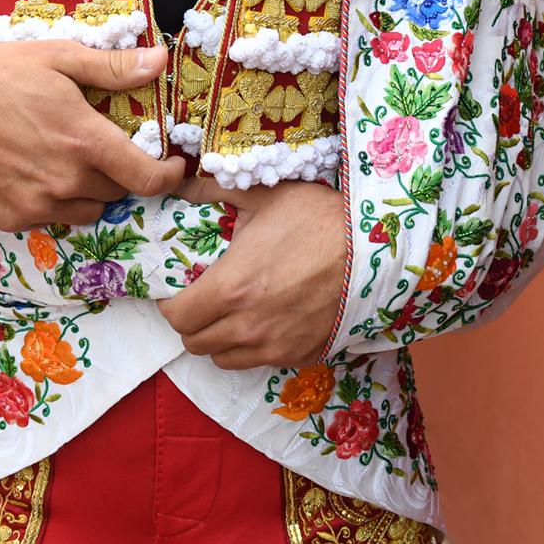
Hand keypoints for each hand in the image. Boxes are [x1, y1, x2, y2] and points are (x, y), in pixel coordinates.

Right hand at [0, 41, 184, 230]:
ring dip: (92, 189)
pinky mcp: (13, 218)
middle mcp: (66, 180)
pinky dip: (58, 199)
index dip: (168, 176)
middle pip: (118, 191)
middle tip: (105, 145)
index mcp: (85, 141)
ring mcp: (38, 204)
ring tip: (71, 157)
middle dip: (122, 171)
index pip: (147, 177)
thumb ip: (113, 67)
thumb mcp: (58, 58)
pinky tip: (39, 169)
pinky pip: (54, 216)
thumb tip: (159, 60)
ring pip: (89, 208)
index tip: (173, 166)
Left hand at [157, 178, 346, 368]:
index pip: (177, 317)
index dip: (170, 303)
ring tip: (229, 311)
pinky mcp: (300, 355)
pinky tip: (263, 319)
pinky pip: (260, 362)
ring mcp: (275, 346)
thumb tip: (179, 181)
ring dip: (218, 338)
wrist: (373, 250)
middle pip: (195, 343)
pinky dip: (251, 347)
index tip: (178, 287)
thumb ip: (212, 190)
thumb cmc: (316, 218)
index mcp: (231, 287)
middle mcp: (248, 326)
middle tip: (201, 297)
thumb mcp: (261, 195)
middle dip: (191, 321)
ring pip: (224, 359)